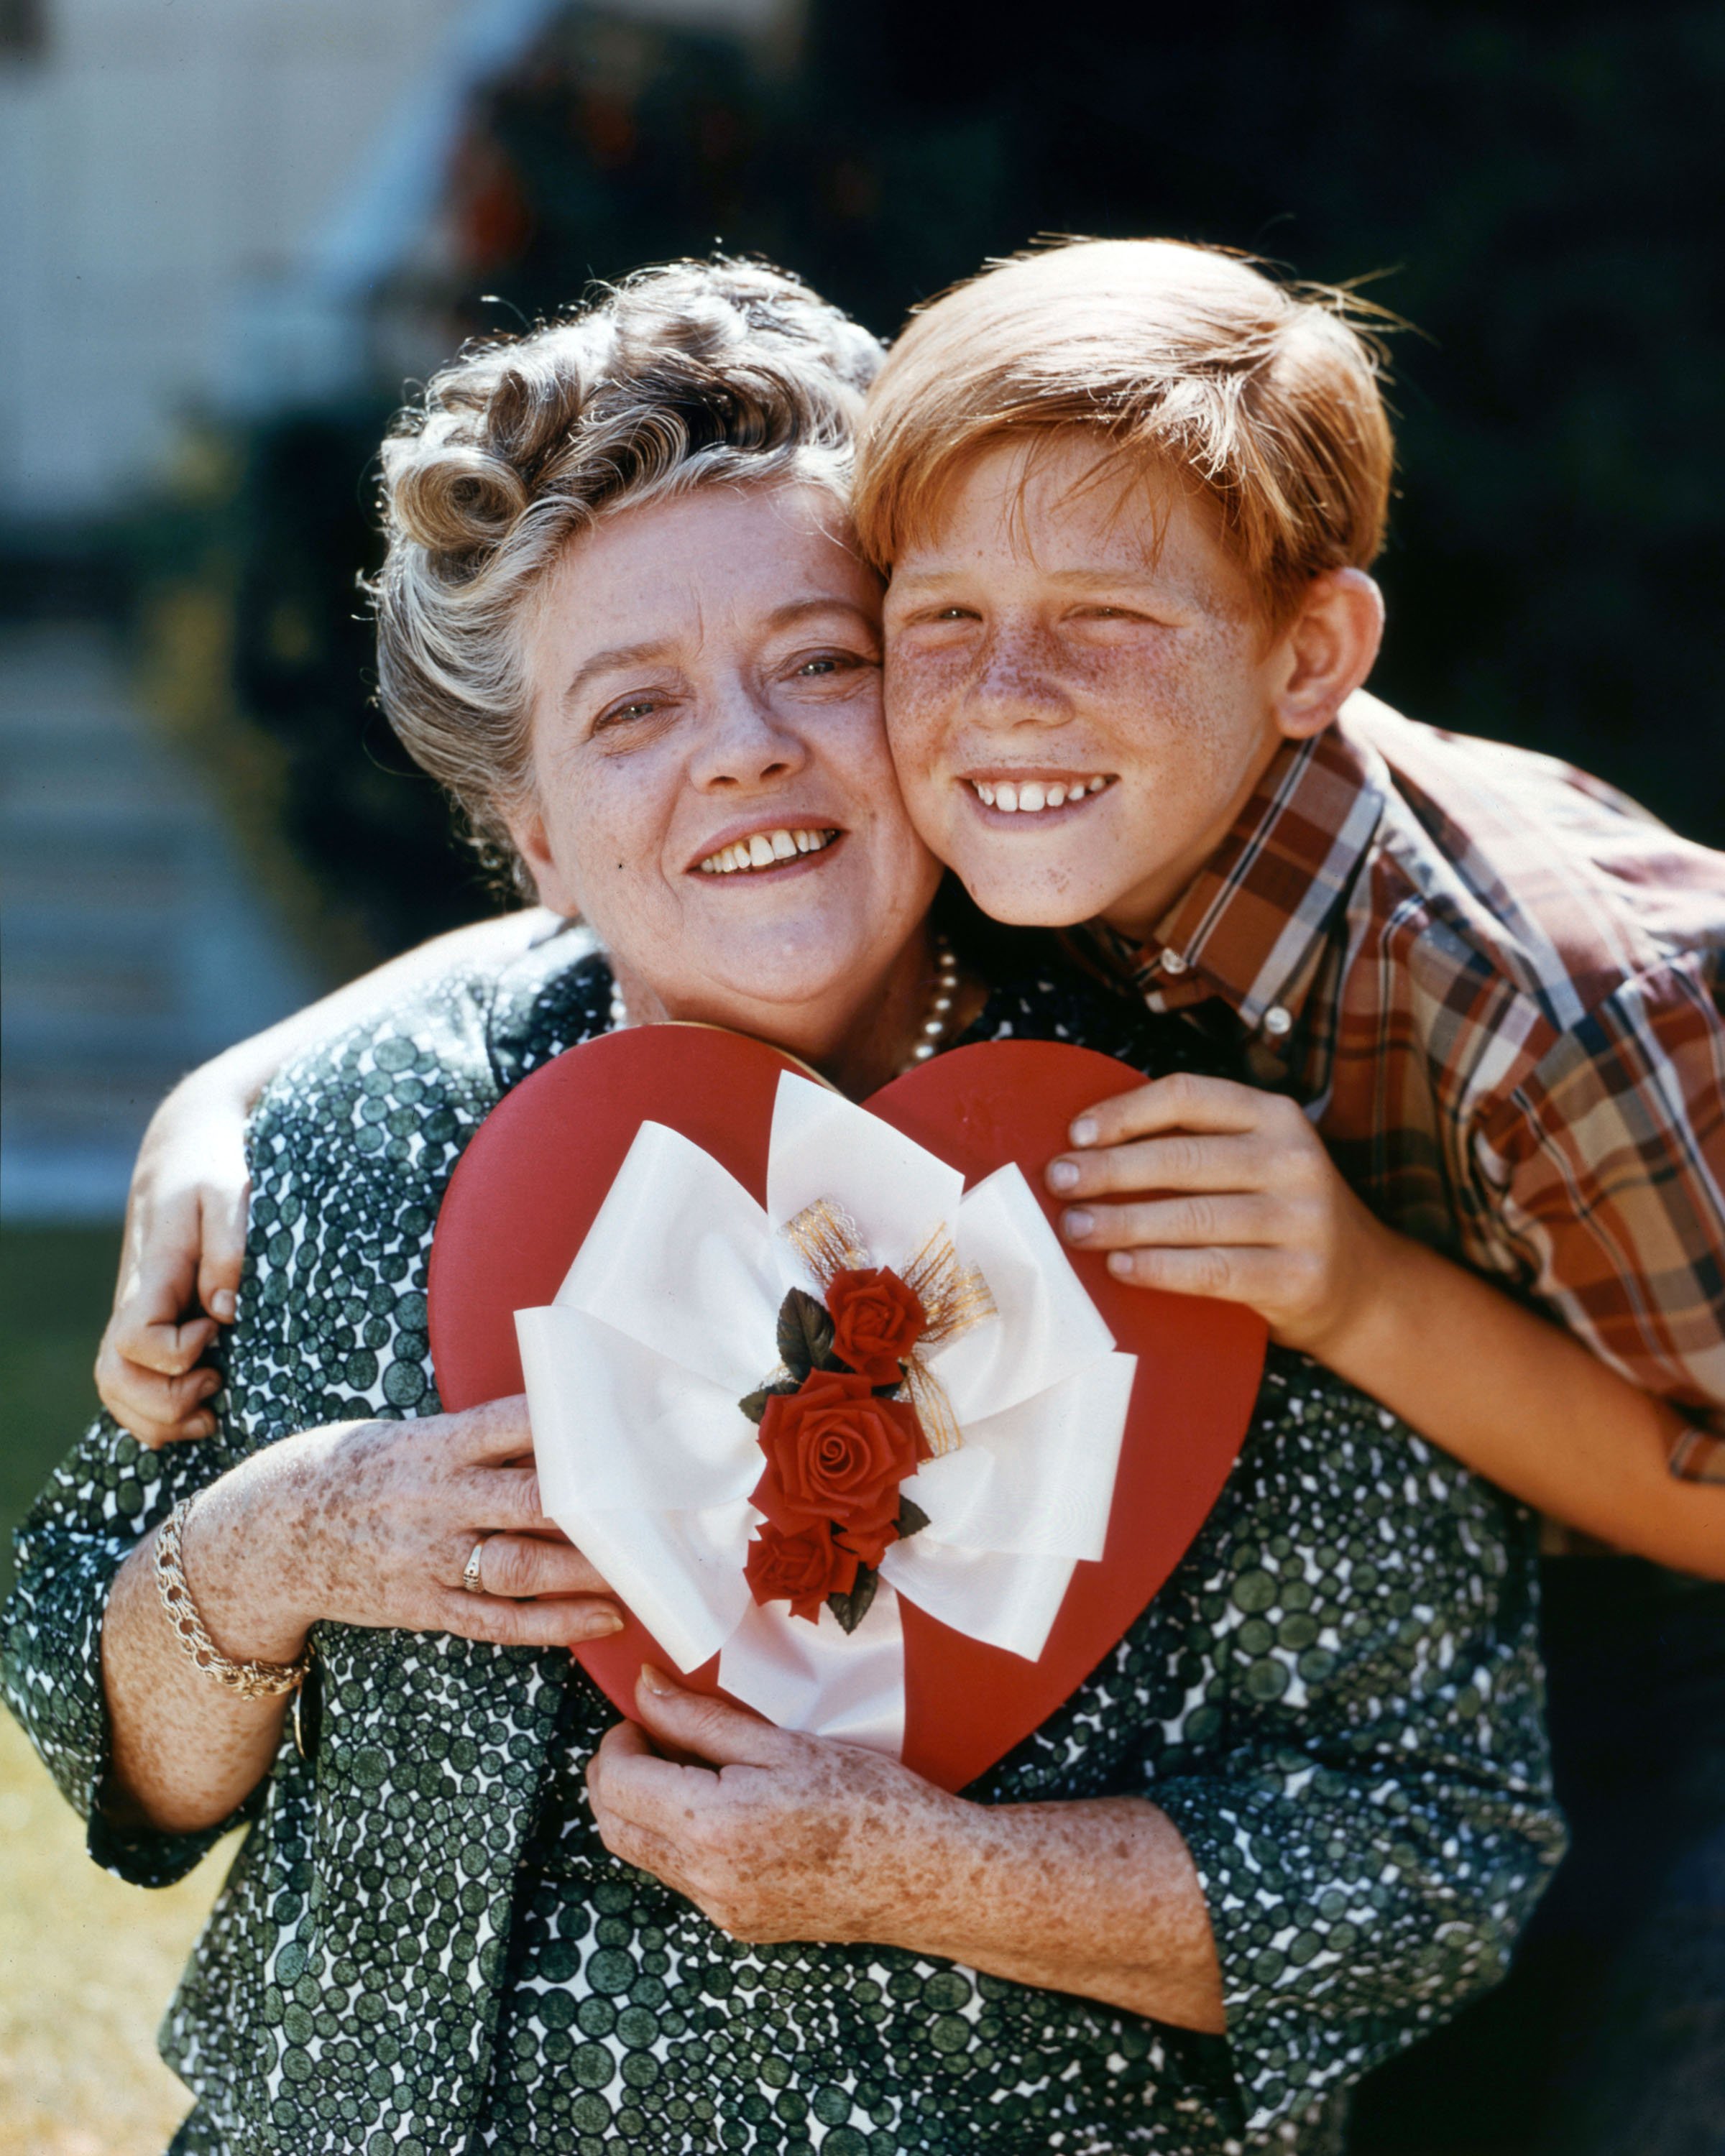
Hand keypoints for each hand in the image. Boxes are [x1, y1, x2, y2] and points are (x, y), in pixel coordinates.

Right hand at [97, 1078, 252, 1445]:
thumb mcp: (229, 1193)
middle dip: (167, 1403)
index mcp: (152, 1276)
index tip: (219, 1327)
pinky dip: (157, 1414)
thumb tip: (226, 1313)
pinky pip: (130, 1387)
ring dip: (160, 1419)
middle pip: (114, 1379)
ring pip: (116, 1392)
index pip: (136, 1339)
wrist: (183, 1153)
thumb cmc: (212, 1171)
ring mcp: (135, 1318)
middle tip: (219, 1380)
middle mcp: (133, 1305)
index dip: (178, 1352)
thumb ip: (229, 1250)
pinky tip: (200, 1409)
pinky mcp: (148, 1325)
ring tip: (212, 1410)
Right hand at [184, 1394, 622, 1663]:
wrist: (268, 1536)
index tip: (635, 1424)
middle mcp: (436, 1499)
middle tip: (663, 1506)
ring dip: (591, 1574)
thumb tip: (573, 1434)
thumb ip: (483, 1441)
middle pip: (534, 1500)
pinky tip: (604, 1618)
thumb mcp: (412, 1437)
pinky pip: (500, 1621)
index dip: (577, 1424)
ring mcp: (429, 1558)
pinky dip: (557, 1623)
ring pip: (524, 1567)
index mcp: (435, 1444)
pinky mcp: (424, 1607)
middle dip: (600, 1507)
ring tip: (648, 1573)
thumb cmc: (361, 1472)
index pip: (517, 1422)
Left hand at [586, 1668, 958, 1943]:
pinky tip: (723, 1808)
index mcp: (712, 1827)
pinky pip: (683, 1878)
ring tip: (691, 1765)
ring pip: (644, 1855)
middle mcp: (706, 1880)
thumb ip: (701, 1719)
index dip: (617, 1741)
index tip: (641, 1715)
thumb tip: (644, 1689)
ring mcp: (722, 1909)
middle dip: (616, 1776)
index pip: (615, 1785)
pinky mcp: (740, 1924)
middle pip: (613, 1827)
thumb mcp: (783, 1743)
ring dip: (644, 1808)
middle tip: (652, 1735)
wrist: (927, 1875)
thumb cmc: (869, 1800)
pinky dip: (680, 1839)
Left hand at [1046, 1070, 1392, 1353]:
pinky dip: (1160, 1268)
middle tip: (1059, 1182)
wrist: (1362, 1286)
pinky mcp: (1297, 1276)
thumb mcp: (1254, 1161)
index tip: (1075, 1135)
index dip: (1125, 1112)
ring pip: (1193, 1216)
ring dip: (1123, 1221)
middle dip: (1110, 1170)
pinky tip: (1120, 1266)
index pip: (1188, 1096)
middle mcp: (1293, 1159)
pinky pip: (1213, 1270)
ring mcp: (1301, 1219)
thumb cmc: (1276, 1215)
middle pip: (1183, 1157)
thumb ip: (1192, 1145)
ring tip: (1074, 1227)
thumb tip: (1086, 1146)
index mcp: (1275, 1116)